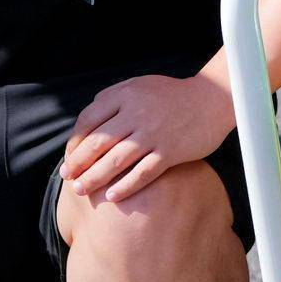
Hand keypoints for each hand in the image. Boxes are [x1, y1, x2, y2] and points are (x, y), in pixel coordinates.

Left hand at [60, 69, 234, 203]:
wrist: (212, 98)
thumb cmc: (172, 95)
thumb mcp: (140, 85)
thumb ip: (114, 97)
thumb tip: (87, 118)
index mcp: (126, 95)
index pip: (89, 120)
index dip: (75, 141)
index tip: (69, 156)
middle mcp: (138, 113)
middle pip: (98, 142)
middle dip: (78, 163)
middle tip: (68, 177)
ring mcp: (154, 133)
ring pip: (116, 160)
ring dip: (95, 177)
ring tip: (81, 190)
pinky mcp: (171, 151)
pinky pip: (144, 173)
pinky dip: (126, 186)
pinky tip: (112, 196)